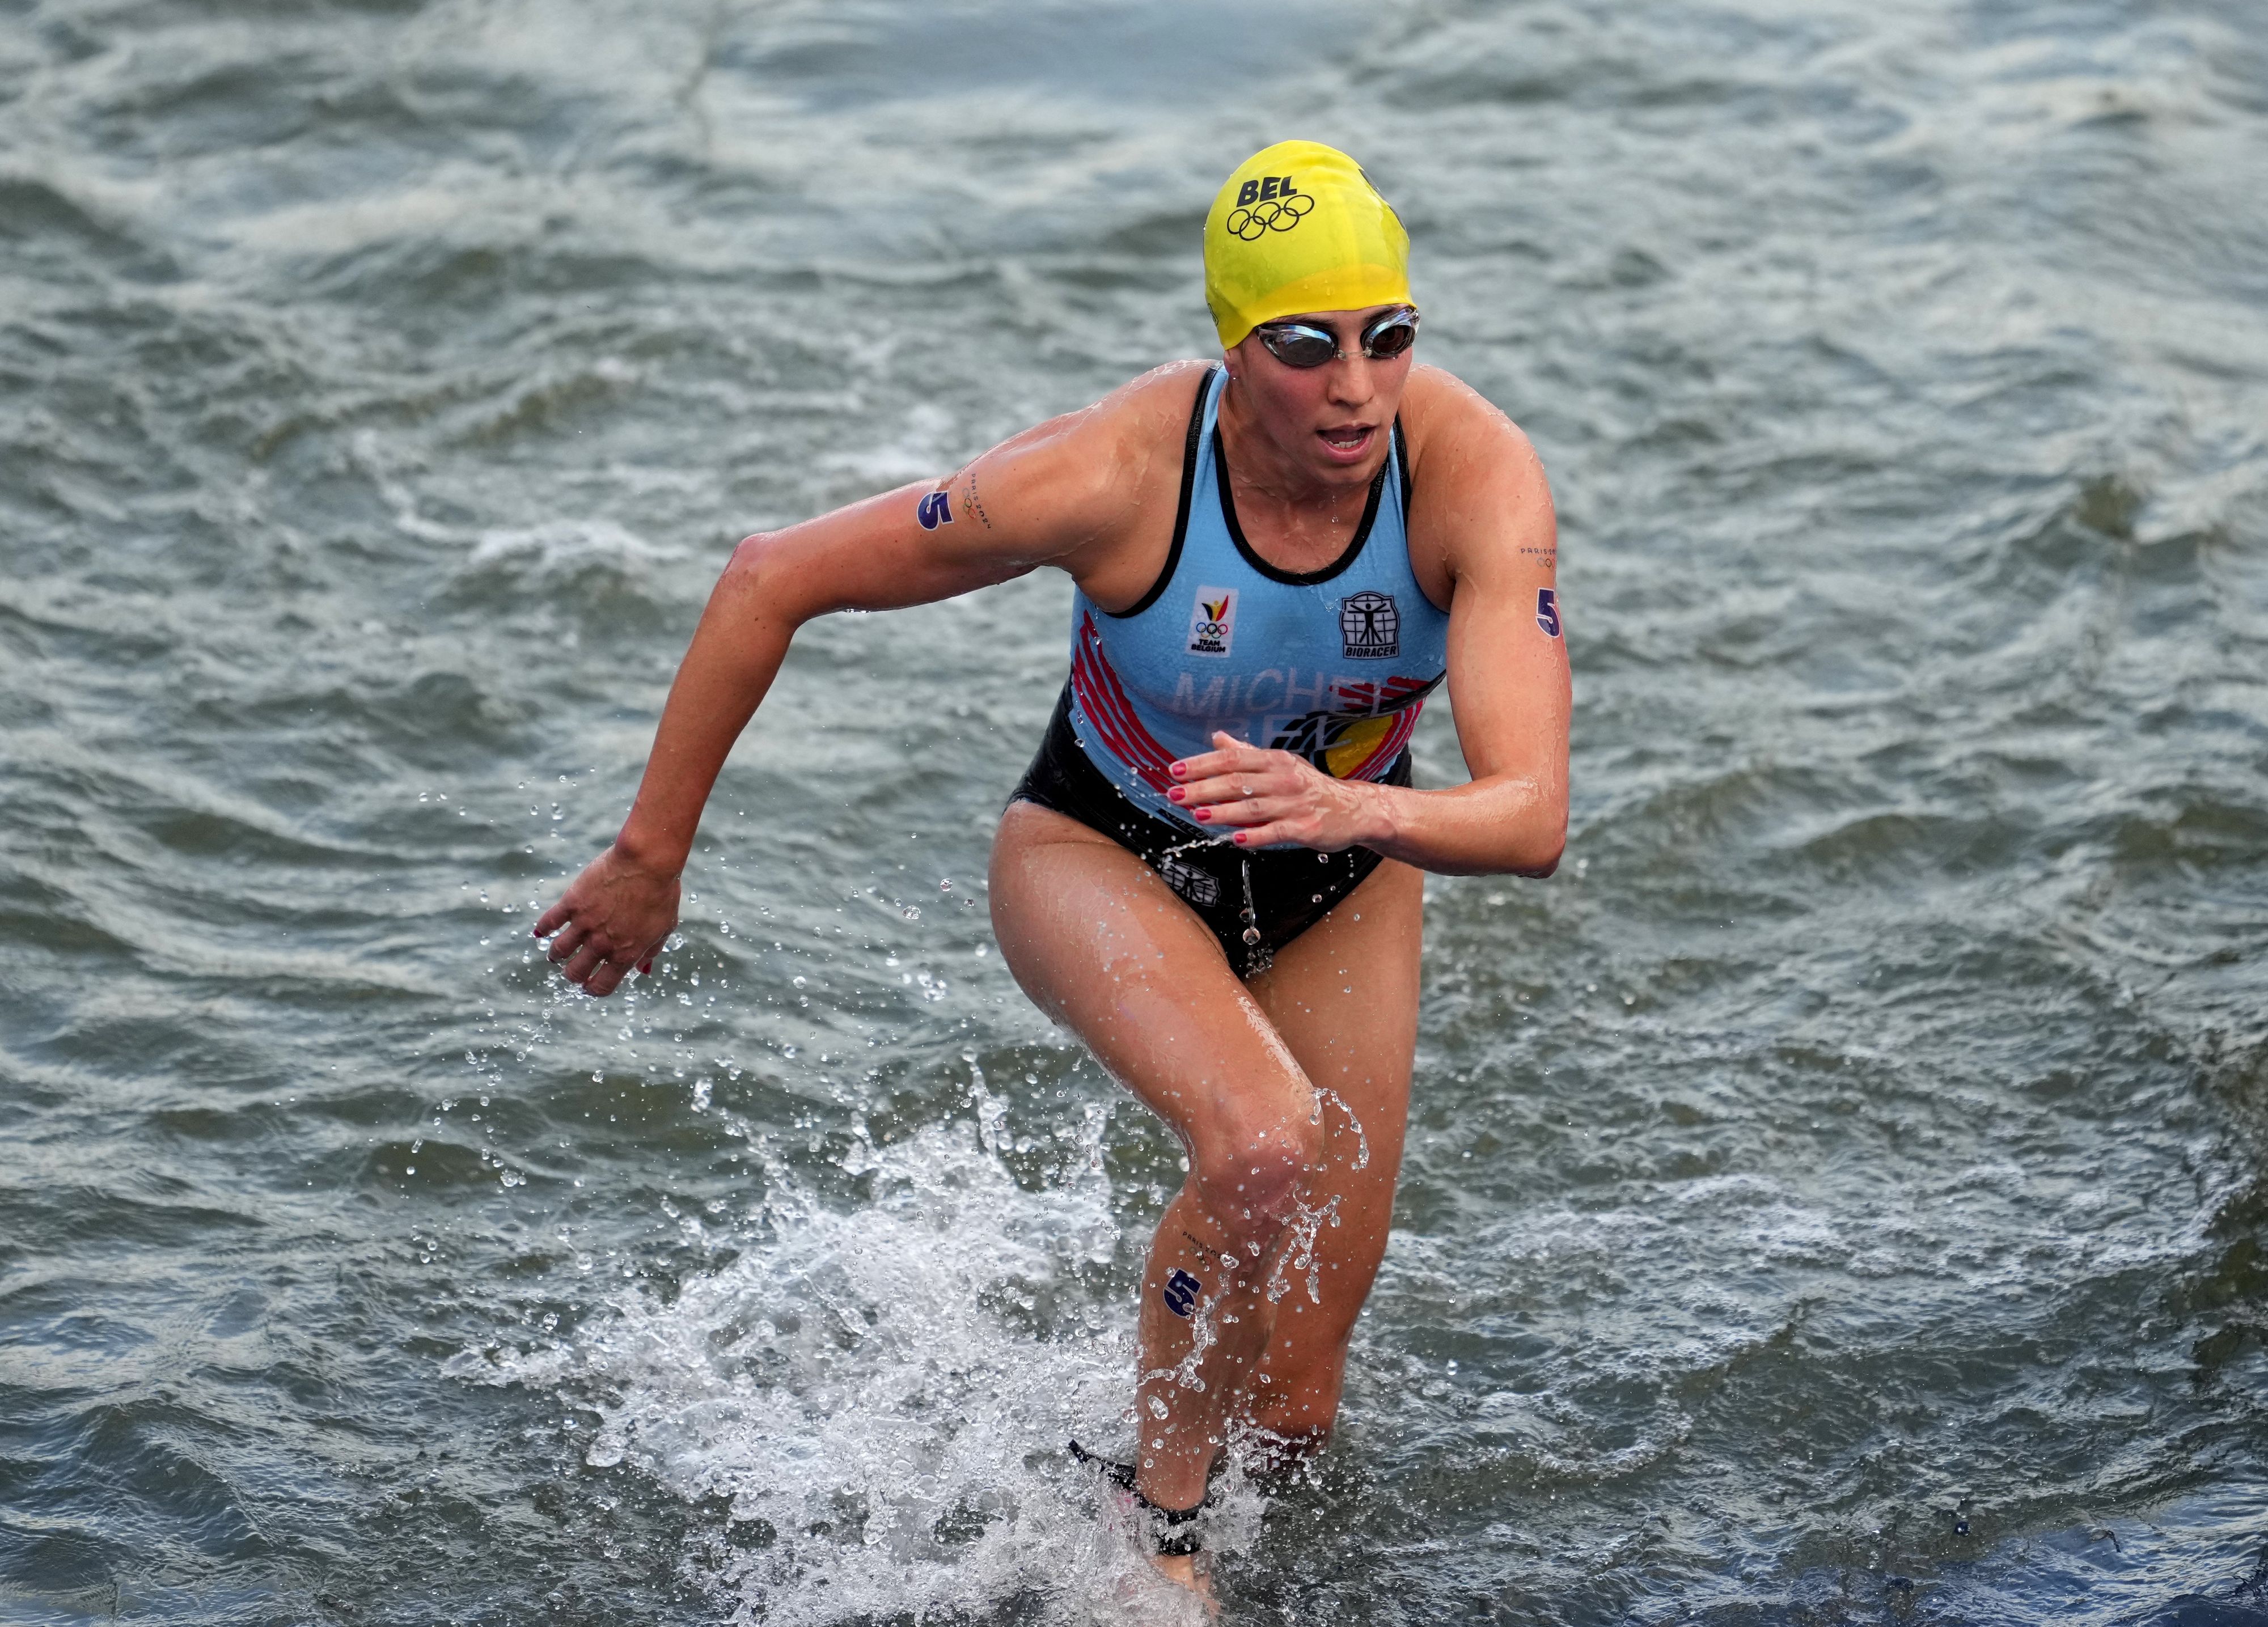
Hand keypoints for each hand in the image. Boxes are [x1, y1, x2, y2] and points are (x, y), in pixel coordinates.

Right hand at [531, 843, 681, 996]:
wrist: (648, 861)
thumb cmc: (662, 892)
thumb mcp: (665, 927)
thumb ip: (651, 951)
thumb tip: (643, 970)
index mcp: (626, 954)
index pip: (602, 986)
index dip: (593, 989)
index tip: (589, 985)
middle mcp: (602, 944)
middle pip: (575, 972)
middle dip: (573, 975)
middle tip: (573, 969)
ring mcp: (585, 924)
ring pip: (559, 951)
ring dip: (556, 955)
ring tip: (557, 953)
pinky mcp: (572, 903)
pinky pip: (550, 922)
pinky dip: (543, 929)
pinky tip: (542, 931)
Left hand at [1166, 731, 1383, 850]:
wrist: (1354, 810)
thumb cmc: (1309, 787)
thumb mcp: (1281, 764)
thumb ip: (1247, 754)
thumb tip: (1217, 737)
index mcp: (1275, 761)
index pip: (1232, 760)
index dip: (1202, 765)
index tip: (1175, 771)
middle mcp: (1284, 779)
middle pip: (1237, 783)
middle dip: (1203, 789)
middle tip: (1174, 795)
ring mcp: (1295, 804)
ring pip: (1253, 808)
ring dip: (1222, 812)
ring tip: (1197, 815)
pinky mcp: (1306, 828)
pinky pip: (1276, 832)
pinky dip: (1255, 835)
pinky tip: (1235, 838)